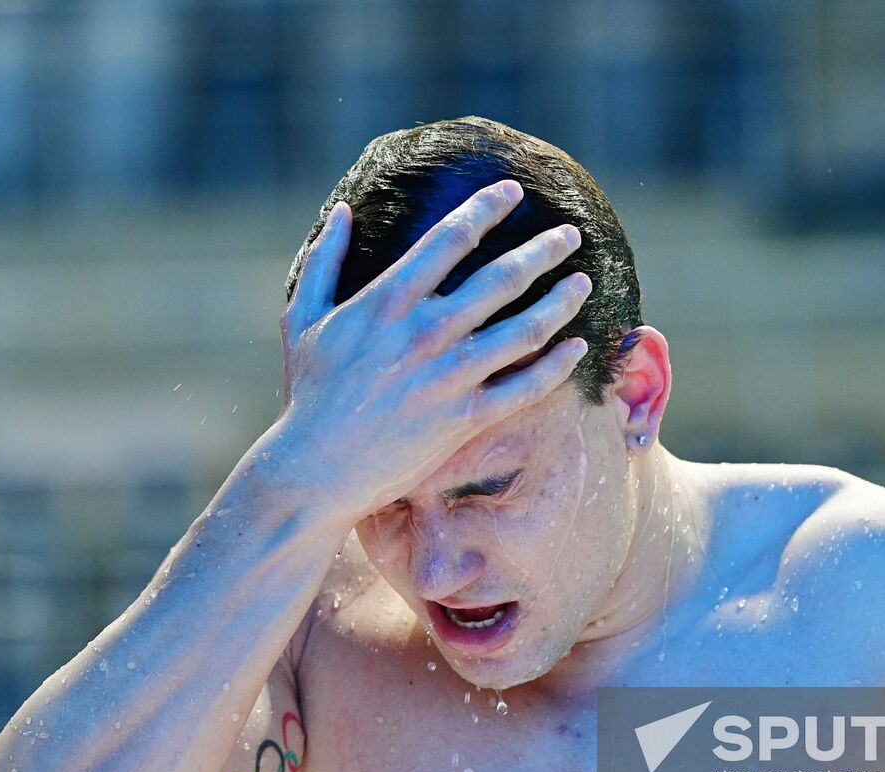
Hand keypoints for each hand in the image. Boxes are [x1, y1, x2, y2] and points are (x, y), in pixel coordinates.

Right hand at [267, 179, 590, 523]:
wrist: (315, 468)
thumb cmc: (309, 392)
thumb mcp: (301, 318)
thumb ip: (324, 260)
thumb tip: (345, 212)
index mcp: (388, 300)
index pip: (451, 238)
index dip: (487, 208)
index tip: (513, 191)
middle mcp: (425, 332)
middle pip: (502, 278)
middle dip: (543, 250)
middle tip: (571, 233)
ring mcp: (449, 376)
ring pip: (525, 330)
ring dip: (561, 302)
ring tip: (583, 282)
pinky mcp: (464, 417)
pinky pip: (524, 388)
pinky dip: (556, 366)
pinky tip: (576, 347)